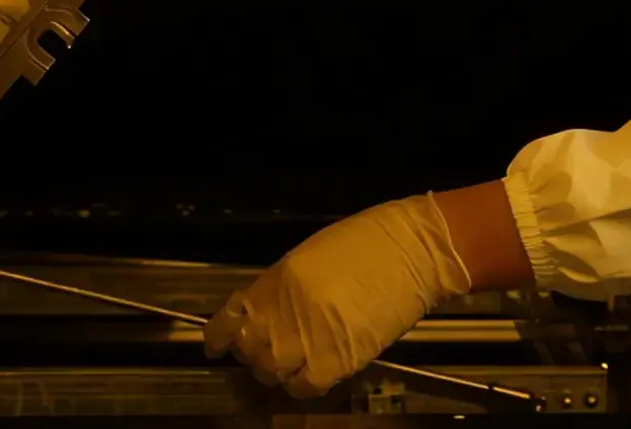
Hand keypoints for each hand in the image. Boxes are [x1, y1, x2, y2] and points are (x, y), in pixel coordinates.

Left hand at [203, 194, 471, 398]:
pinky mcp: (339, 360)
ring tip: (290, 362)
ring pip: (271, 371)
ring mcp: (310, 338)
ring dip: (275, 370)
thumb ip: (281, 286)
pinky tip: (310, 375)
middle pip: (249, 348)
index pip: (230, 317)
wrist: (414, 251)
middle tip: (264, 350)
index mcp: (276, 280)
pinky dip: (301, 385)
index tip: (216, 346)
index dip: (219, 337)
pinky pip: (304, 386)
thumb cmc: (368, 244)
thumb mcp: (310, 256)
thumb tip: (265, 311)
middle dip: (251, 352)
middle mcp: (285, 311)